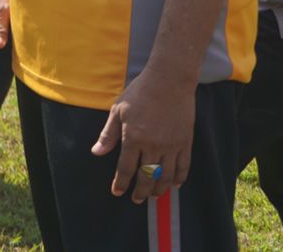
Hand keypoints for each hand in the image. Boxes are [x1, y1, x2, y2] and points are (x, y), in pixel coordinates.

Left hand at [92, 68, 196, 202]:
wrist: (169, 82)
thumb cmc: (139, 93)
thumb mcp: (117, 110)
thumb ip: (108, 134)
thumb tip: (96, 152)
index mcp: (133, 138)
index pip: (125, 168)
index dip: (121, 182)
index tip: (117, 192)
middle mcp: (153, 145)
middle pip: (147, 176)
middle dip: (140, 191)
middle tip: (136, 200)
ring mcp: (171, 145)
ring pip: (166, 175)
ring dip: (159, 188)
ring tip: (154, 196)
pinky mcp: (185, 142)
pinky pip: (183, 166)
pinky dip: (179, 178)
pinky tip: (175, 184)